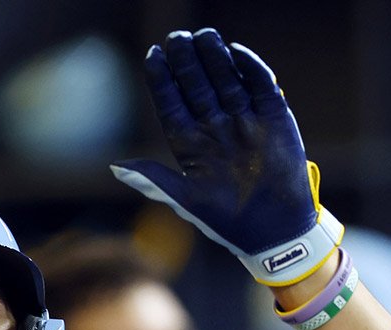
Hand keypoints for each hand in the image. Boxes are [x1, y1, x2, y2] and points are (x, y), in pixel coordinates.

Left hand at [112, 29, 341, 284]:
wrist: (273, 231)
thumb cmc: (225, 221)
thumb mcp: (185, 200)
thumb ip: (154, 180)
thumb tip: (115, 167)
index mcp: (190, 143)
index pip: (171, 103)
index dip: (162, 80)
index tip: (153, 56)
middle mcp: (215, 126)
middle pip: (197, 85)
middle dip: (186, 61)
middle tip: (177, 37)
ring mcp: (244, 120)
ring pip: (226, 80)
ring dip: (215, 58)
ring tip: (203, 37)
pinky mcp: (274, 118)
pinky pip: (260, 86)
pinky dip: (251, 69)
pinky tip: (236, 52)